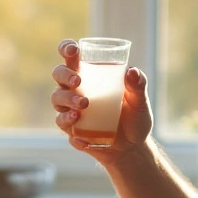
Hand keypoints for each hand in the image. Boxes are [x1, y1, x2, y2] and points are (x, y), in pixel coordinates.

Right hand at [50, 38, 152, 164]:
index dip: (67, 48)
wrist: (132, 149)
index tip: (73, 49)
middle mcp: (76, 90)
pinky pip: (64, 126)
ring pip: (57, 99)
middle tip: (78, 82)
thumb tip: (132, 71)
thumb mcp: (140, 102)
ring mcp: (71, 109)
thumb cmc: (134, 118)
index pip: (72, 57)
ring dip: (67, 100)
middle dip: (65, 75)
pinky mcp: (71, 130)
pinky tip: (84, 137)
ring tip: (83, 106)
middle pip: (59, 75)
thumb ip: (138, 86)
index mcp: (90, 75)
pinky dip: (73, 130)